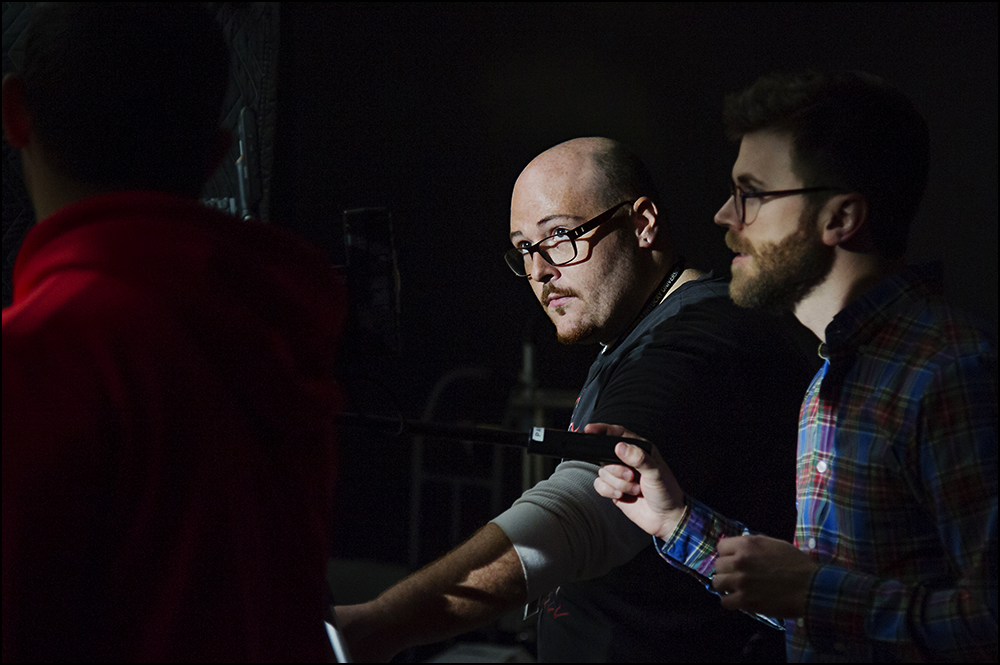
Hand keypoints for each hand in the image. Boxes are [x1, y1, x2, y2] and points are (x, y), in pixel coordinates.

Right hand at [589, 422, 685, 539]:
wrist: (666, 518)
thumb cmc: (667, 492)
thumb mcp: (656, 473)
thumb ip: (639, 458)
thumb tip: (620, 446)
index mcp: (639, 450)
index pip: (618, 434)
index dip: (603, 430)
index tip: (589, 430)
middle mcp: (627, 460)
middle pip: (605, 456)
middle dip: (617, 470)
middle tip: (632, 477)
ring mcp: (619, 475)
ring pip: (603, 472)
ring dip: (618, 484)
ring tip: (635, 490)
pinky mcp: (614, 489)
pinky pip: (599, 485)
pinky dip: (609, 491)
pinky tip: (622, 496)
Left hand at [712, 534, 816, 617]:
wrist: (810, 587)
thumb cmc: (796, 564)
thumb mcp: (774, 544)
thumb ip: (754, 545)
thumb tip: (739, 548)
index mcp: (747, 544)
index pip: (721, 547)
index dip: (727, 554)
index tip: (734, 560)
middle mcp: (739, 561)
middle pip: (717, 565)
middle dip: (727, 570)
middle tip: (738, 575)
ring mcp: (740, 581)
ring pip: (717, 582)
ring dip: (726, 585)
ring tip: (736, 588)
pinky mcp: (744, 600)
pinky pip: (724, 601)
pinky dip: (730, 601)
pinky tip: (739, 600)